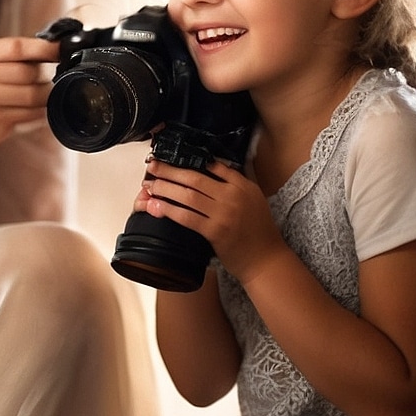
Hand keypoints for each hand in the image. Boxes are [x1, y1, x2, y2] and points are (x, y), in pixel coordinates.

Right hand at [0, 36, 58, 162]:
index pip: (15, 47)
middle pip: (27, 72)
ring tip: (49, 95)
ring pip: (31, 95)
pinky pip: (28, 115)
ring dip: (47, 96)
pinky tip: (40, 110)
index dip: (42, 48)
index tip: (61, 49)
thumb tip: (49, 50)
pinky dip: (40, 113)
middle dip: (46, 75)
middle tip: (55, 78)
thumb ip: (7, 58)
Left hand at [138, 157, 285, 284]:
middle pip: (194, 177)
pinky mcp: (215, 232)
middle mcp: (233, 196)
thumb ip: (236, 182)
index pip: (212, 165)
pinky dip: (168, 210)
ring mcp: (223, 214)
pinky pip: (186, 217)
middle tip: (153, 166)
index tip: (172, 157)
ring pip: (187, 196)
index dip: (189, 160)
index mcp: (242, 185)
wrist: (265, 259)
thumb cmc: (258, 231)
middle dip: (170, 171)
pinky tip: (155, 207)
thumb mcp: (253, 199)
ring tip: (149, 185)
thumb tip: (214, 167)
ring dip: (165, 189)